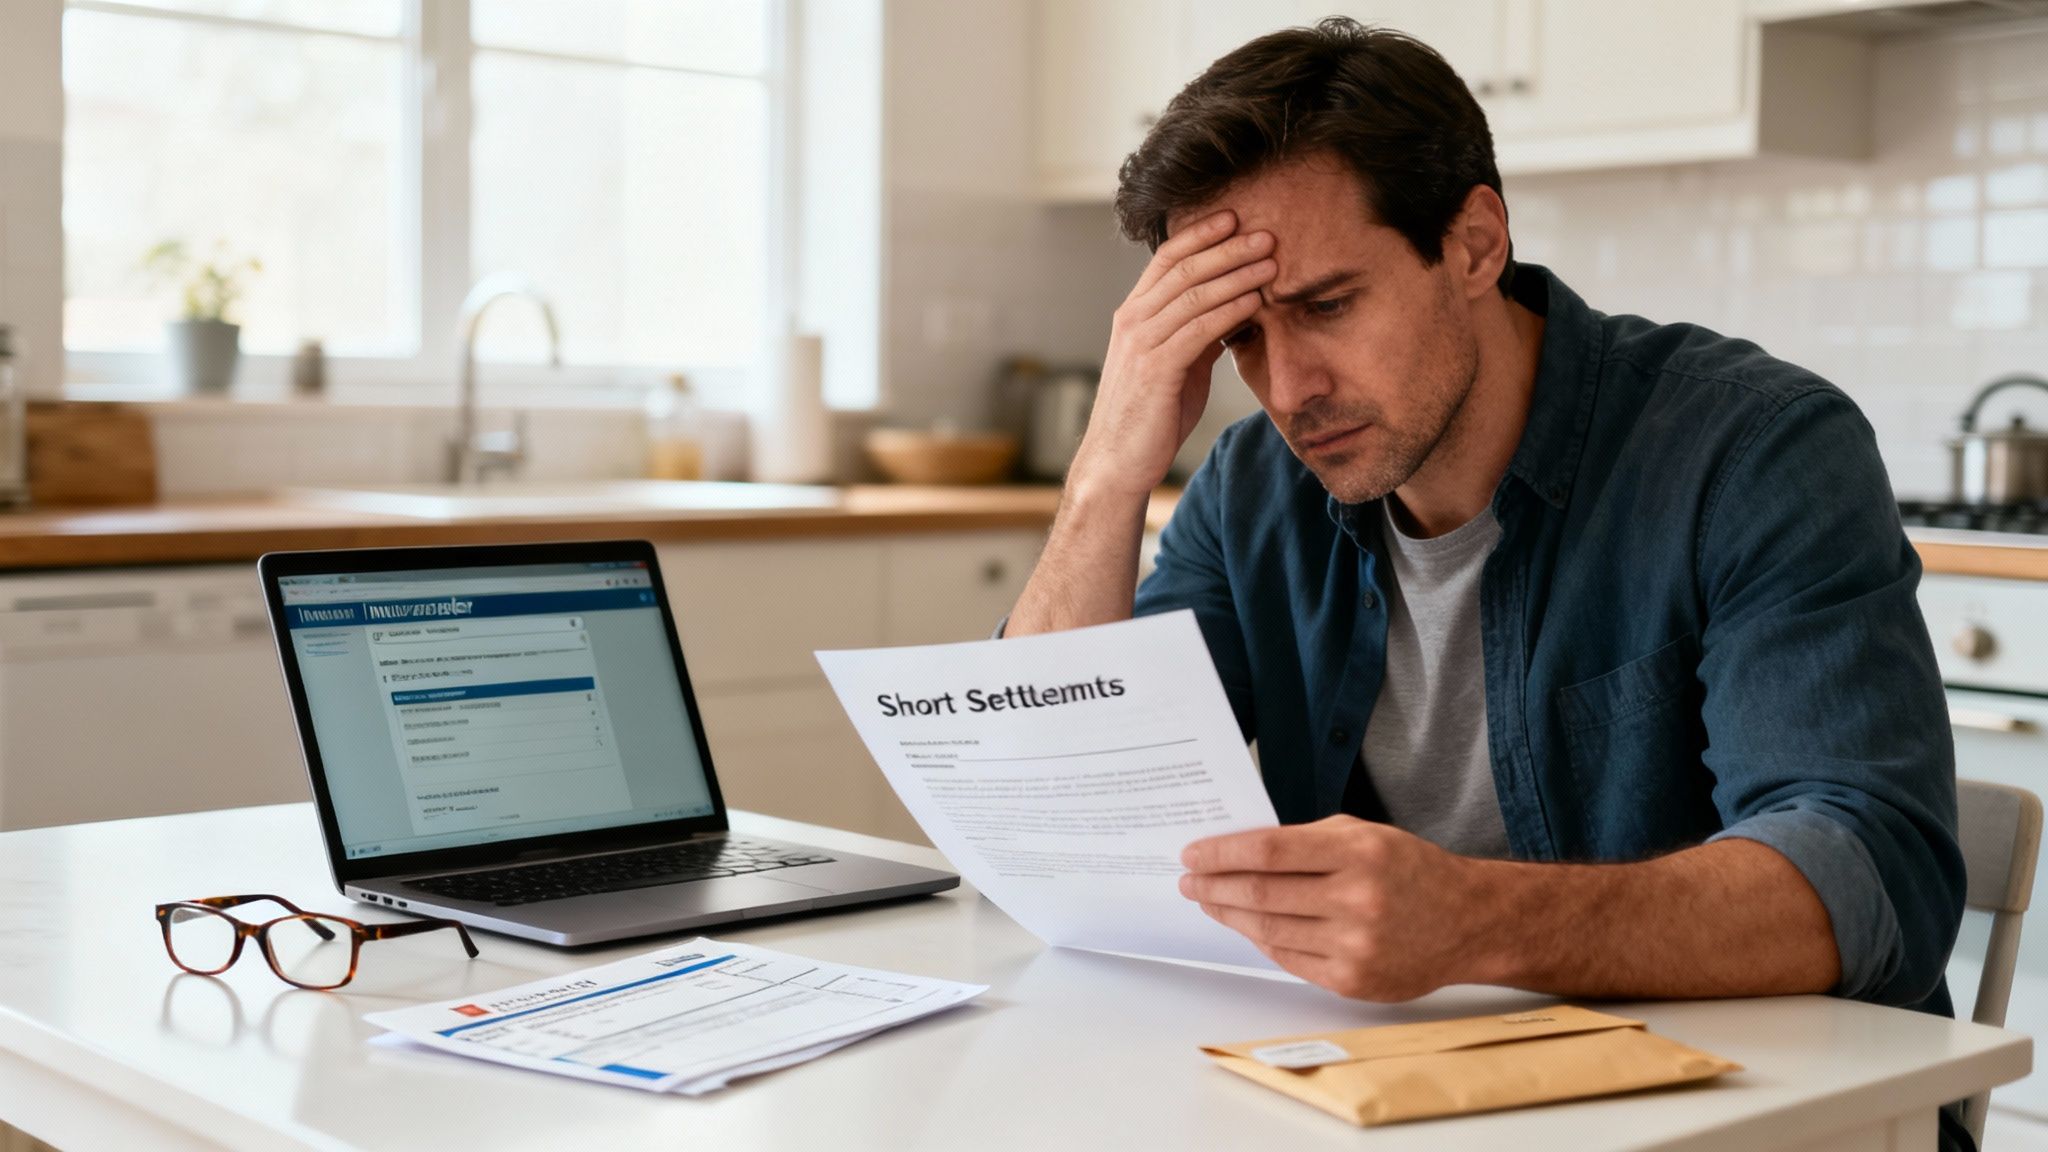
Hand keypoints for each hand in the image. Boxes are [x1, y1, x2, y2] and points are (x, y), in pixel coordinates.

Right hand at [1068, 210, 1276, 501]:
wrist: (1118, 463)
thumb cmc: (1150, 416)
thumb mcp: (1178, 365)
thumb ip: (1197, 335)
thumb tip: (1233, 310)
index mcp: (1134, 315)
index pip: (1167, 259)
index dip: (1201, 235)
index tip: (1235, 218)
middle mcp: (1132, 321)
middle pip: (1184, 268)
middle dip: (1227, 247)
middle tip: (1266, 232)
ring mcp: (1140, 344)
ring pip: (1193, 294)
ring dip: (1236, 274)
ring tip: (1271, 261)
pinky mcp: (1154, 369)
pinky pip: (1198, 329)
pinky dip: (1229, 311)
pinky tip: (1256, 302)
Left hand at [1179, 816, 1490, 1000]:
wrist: (1467, 922)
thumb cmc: (1410, 870)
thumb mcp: (1365, 836)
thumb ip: (1306, 842)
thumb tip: (1239, 852)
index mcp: (1358, 853)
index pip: (1270, 851)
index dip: (1223, 853)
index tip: (1193, 853)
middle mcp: (1357, 900)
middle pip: (1261, 894)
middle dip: (1214, 886)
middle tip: (1189, 880)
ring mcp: (1354, 945)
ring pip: (1268, 930)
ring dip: (1228, 915)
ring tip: (1209, 901)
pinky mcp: (1352, 981)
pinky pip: (1288, 958)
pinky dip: (1261, 940)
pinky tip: (1246, 926)